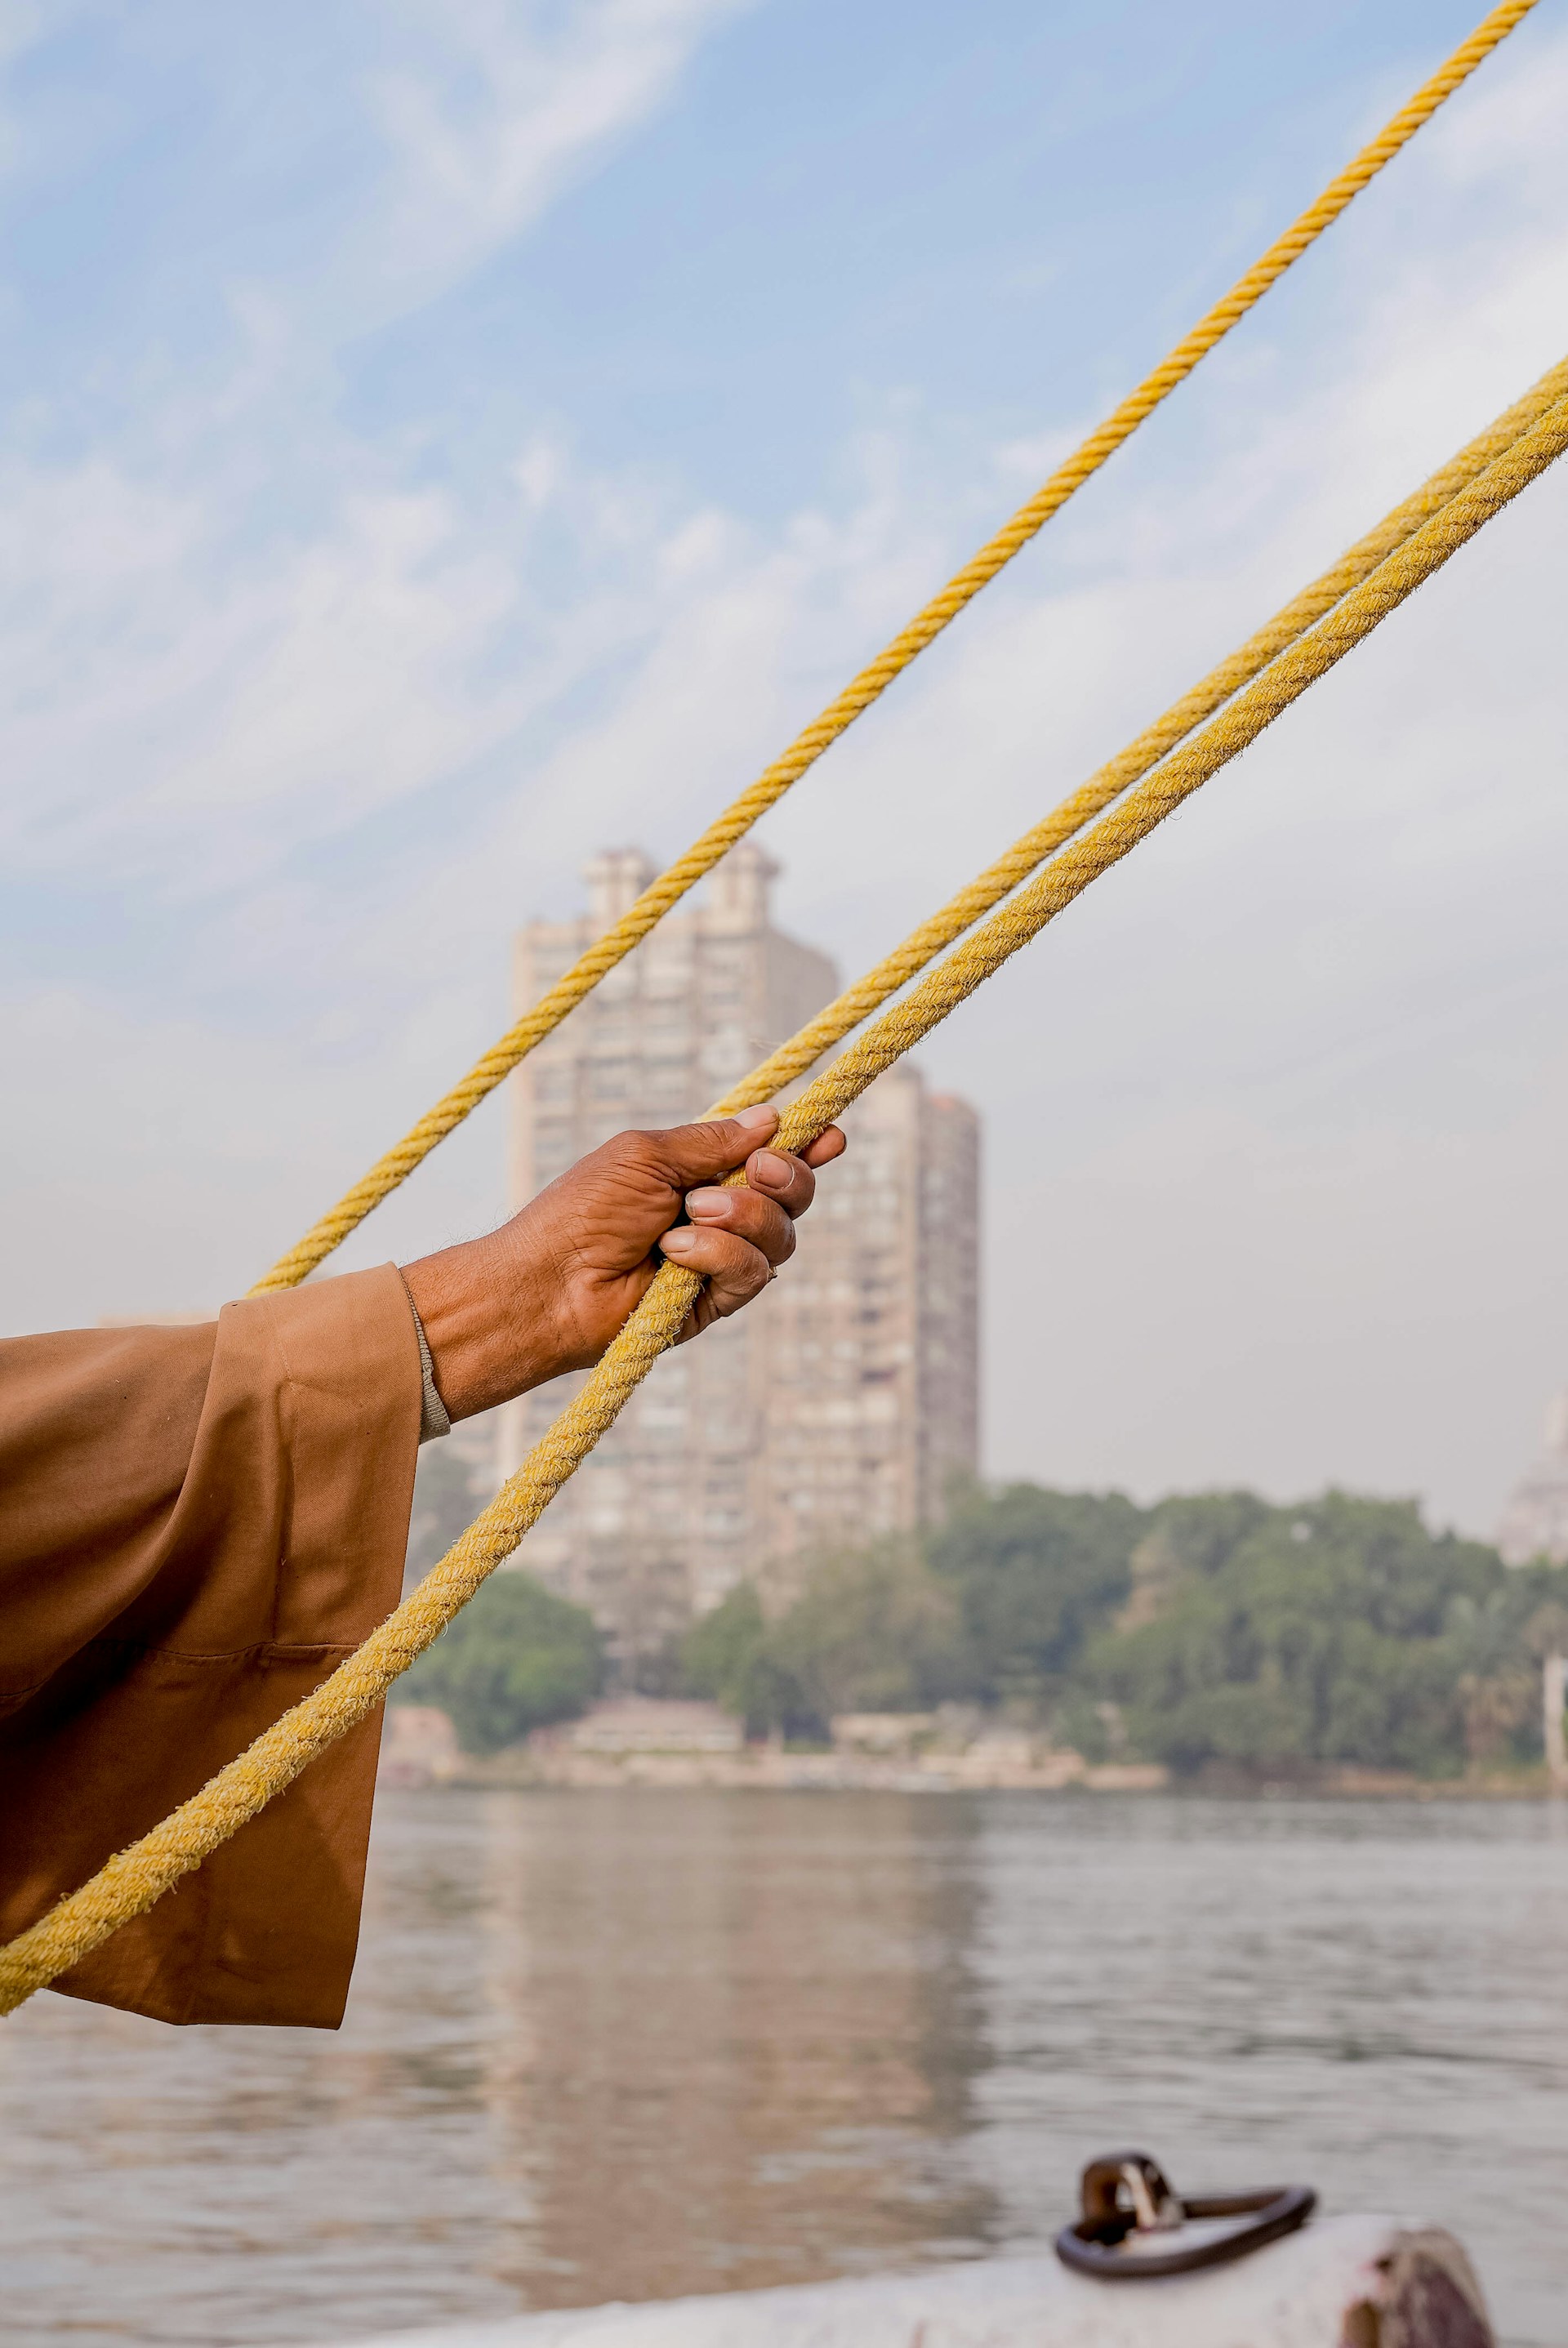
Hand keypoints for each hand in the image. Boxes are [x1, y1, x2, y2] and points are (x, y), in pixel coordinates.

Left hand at [401, 1106, 846, 1420]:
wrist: (550, 1283)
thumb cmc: (582, 1211)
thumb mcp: (647, 1155)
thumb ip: (712, 1141)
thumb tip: (772, 1118)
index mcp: (700, 1172)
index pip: (770, 1156)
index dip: (807, 1144)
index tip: (830, 1133)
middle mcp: (719, 1214)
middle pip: (794, 1193)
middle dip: (786, 1175)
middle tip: (754, 1169)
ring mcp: (721, 1260)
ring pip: (782, 1234)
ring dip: (743, 1216)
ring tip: (689, 1214)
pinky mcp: (716, 1302)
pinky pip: (754, 1273)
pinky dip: (719, 1255)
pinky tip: (676, 1254)